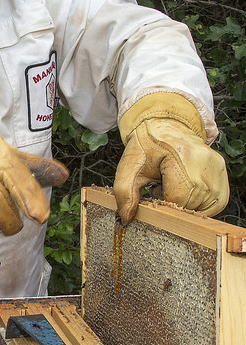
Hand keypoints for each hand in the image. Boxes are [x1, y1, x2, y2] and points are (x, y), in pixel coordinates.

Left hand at [114, 93, 228, 224]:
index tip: (154, 192)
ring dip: (186, 204)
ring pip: (203, 207)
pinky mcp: (221, 170)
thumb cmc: (146, 146)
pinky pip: (215, 202)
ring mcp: (215, 165)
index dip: (162, 201)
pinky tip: (186, 189)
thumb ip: (124, 193)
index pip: (176, 198)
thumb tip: (125, 219)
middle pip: (190, 205)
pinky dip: (199, 203)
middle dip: (173, 203)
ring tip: (174, 186)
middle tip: (162, 187)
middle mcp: (203, 160)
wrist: (163, 126)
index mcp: (179, 155)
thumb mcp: (129, 167)